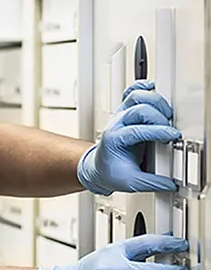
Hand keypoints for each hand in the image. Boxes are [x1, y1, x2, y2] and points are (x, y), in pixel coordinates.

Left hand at [77, 80, 179, 194]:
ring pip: (135, 97)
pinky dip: (140, 87)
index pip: (137, 130)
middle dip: (158, 117)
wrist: (97, 168)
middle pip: (138, 110)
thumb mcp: (130, 183)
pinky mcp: (126, 112)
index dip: (157, 131)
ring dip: (153, 101)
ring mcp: (121, 116)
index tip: (172, 136)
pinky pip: (130, 93)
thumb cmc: (110, 173)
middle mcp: (117, 124)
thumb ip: (151, 183)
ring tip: (165, 113)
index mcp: (115, 140)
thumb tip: (170, 183)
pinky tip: (151, 87)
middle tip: (169, 129)